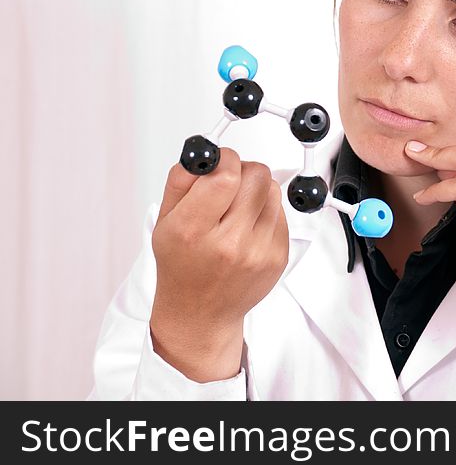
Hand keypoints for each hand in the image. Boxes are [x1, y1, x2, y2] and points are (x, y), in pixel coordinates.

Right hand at [149, 147, 288, 381]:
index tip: (219, 163)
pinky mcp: (279, 256)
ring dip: (256, 190)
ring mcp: (259, 252)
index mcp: (193, 231)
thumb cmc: (181, 265)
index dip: (225, 159)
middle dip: (242, 170)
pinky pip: (282, 212)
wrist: (200, 312)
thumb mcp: (164, 220)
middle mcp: (229, 243)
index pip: (225, 174)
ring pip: (273, 190)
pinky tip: (248, 227)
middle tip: (228, 184)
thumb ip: (182, 180)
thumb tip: (206, 151)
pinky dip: (266, 211)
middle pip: (257, 176)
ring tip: (237, 209)